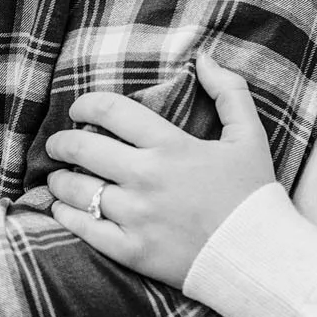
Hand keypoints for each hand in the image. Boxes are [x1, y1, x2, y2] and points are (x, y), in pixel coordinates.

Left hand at [40, 53, 276, 287]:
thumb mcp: (249, 135)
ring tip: (57, 178)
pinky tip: (63, 208)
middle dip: (61, 142)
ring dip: (59, 179)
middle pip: (82, 148)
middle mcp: (147, 178)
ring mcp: (137, 216)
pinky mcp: (132, 251)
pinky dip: (66, 215)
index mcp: (170, 146)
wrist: (259, 258)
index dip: (85, 104)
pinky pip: (84, 229)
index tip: (78, 109)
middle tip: (57, 144)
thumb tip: (203, 58)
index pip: (110, 110)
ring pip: (76, 190)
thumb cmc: (254, 194)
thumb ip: (229, 91)